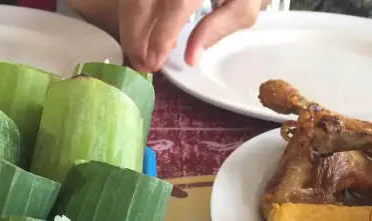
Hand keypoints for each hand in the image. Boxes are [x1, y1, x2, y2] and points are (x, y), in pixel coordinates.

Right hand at [119, 0, 264, 72]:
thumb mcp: (242, 5)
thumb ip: (219, 28)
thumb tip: (191, 57)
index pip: (174, 6)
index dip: (161, 37)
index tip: (155, 62)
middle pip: (141, 1)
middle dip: (135, 36)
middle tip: (141, 64)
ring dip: (130, 26)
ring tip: (138, 52)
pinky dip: (132, 12)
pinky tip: (141, 29)